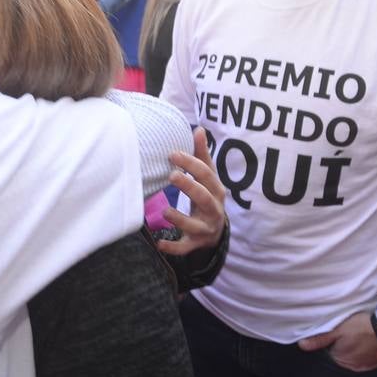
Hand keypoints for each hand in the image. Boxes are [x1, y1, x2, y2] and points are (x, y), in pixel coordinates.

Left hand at [155, 127, 226, 257]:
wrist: (215, 231)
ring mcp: (205, 228)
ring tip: (165, 211)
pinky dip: (173, 248)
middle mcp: (214, 209)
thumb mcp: (208, 178)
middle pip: (204, 197)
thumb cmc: (207, 196)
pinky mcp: (196, 243)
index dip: (191, 163)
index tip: (173, 154)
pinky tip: (159, 244)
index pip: (206, 174)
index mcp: (216, 190)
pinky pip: (185, 247)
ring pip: (195, 225)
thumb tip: (199, 128)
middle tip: (171, 176)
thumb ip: (202, 155)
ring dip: (180, 219)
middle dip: (189, 187)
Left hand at [298, 312, 376, 371]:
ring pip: (352, 360)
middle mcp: (350, 367)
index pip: (328, 355)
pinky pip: (363, 361)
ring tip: (356, 341)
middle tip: (346, 338)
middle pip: (340, 359)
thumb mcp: (338, 329)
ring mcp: (363, 367)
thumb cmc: (361, 327)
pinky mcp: (373, 365)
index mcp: (339, 359)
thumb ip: (320, 339)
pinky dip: (363, 355)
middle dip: (341, 350)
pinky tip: (364, 346)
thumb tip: (302, 346)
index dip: (330, 346)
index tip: (334, 337)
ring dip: (352, 353)